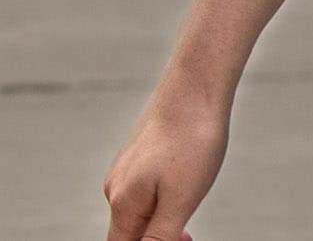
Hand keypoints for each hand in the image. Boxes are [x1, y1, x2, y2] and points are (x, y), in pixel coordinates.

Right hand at [102, 85, 229, 240]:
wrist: (196, 87)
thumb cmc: (192, 143)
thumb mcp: (179, 200)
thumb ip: (158, 238)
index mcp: (122, 203)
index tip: (181, 239)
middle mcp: (115, 187)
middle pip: (128, 233)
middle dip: (156, 239)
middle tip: (189, 233)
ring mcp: (125, 169)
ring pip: (138, 212)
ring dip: (161, 221)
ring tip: (189, 201)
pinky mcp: (139, 156)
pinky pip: (144, 191)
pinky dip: (162, 201)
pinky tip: (185, 183)